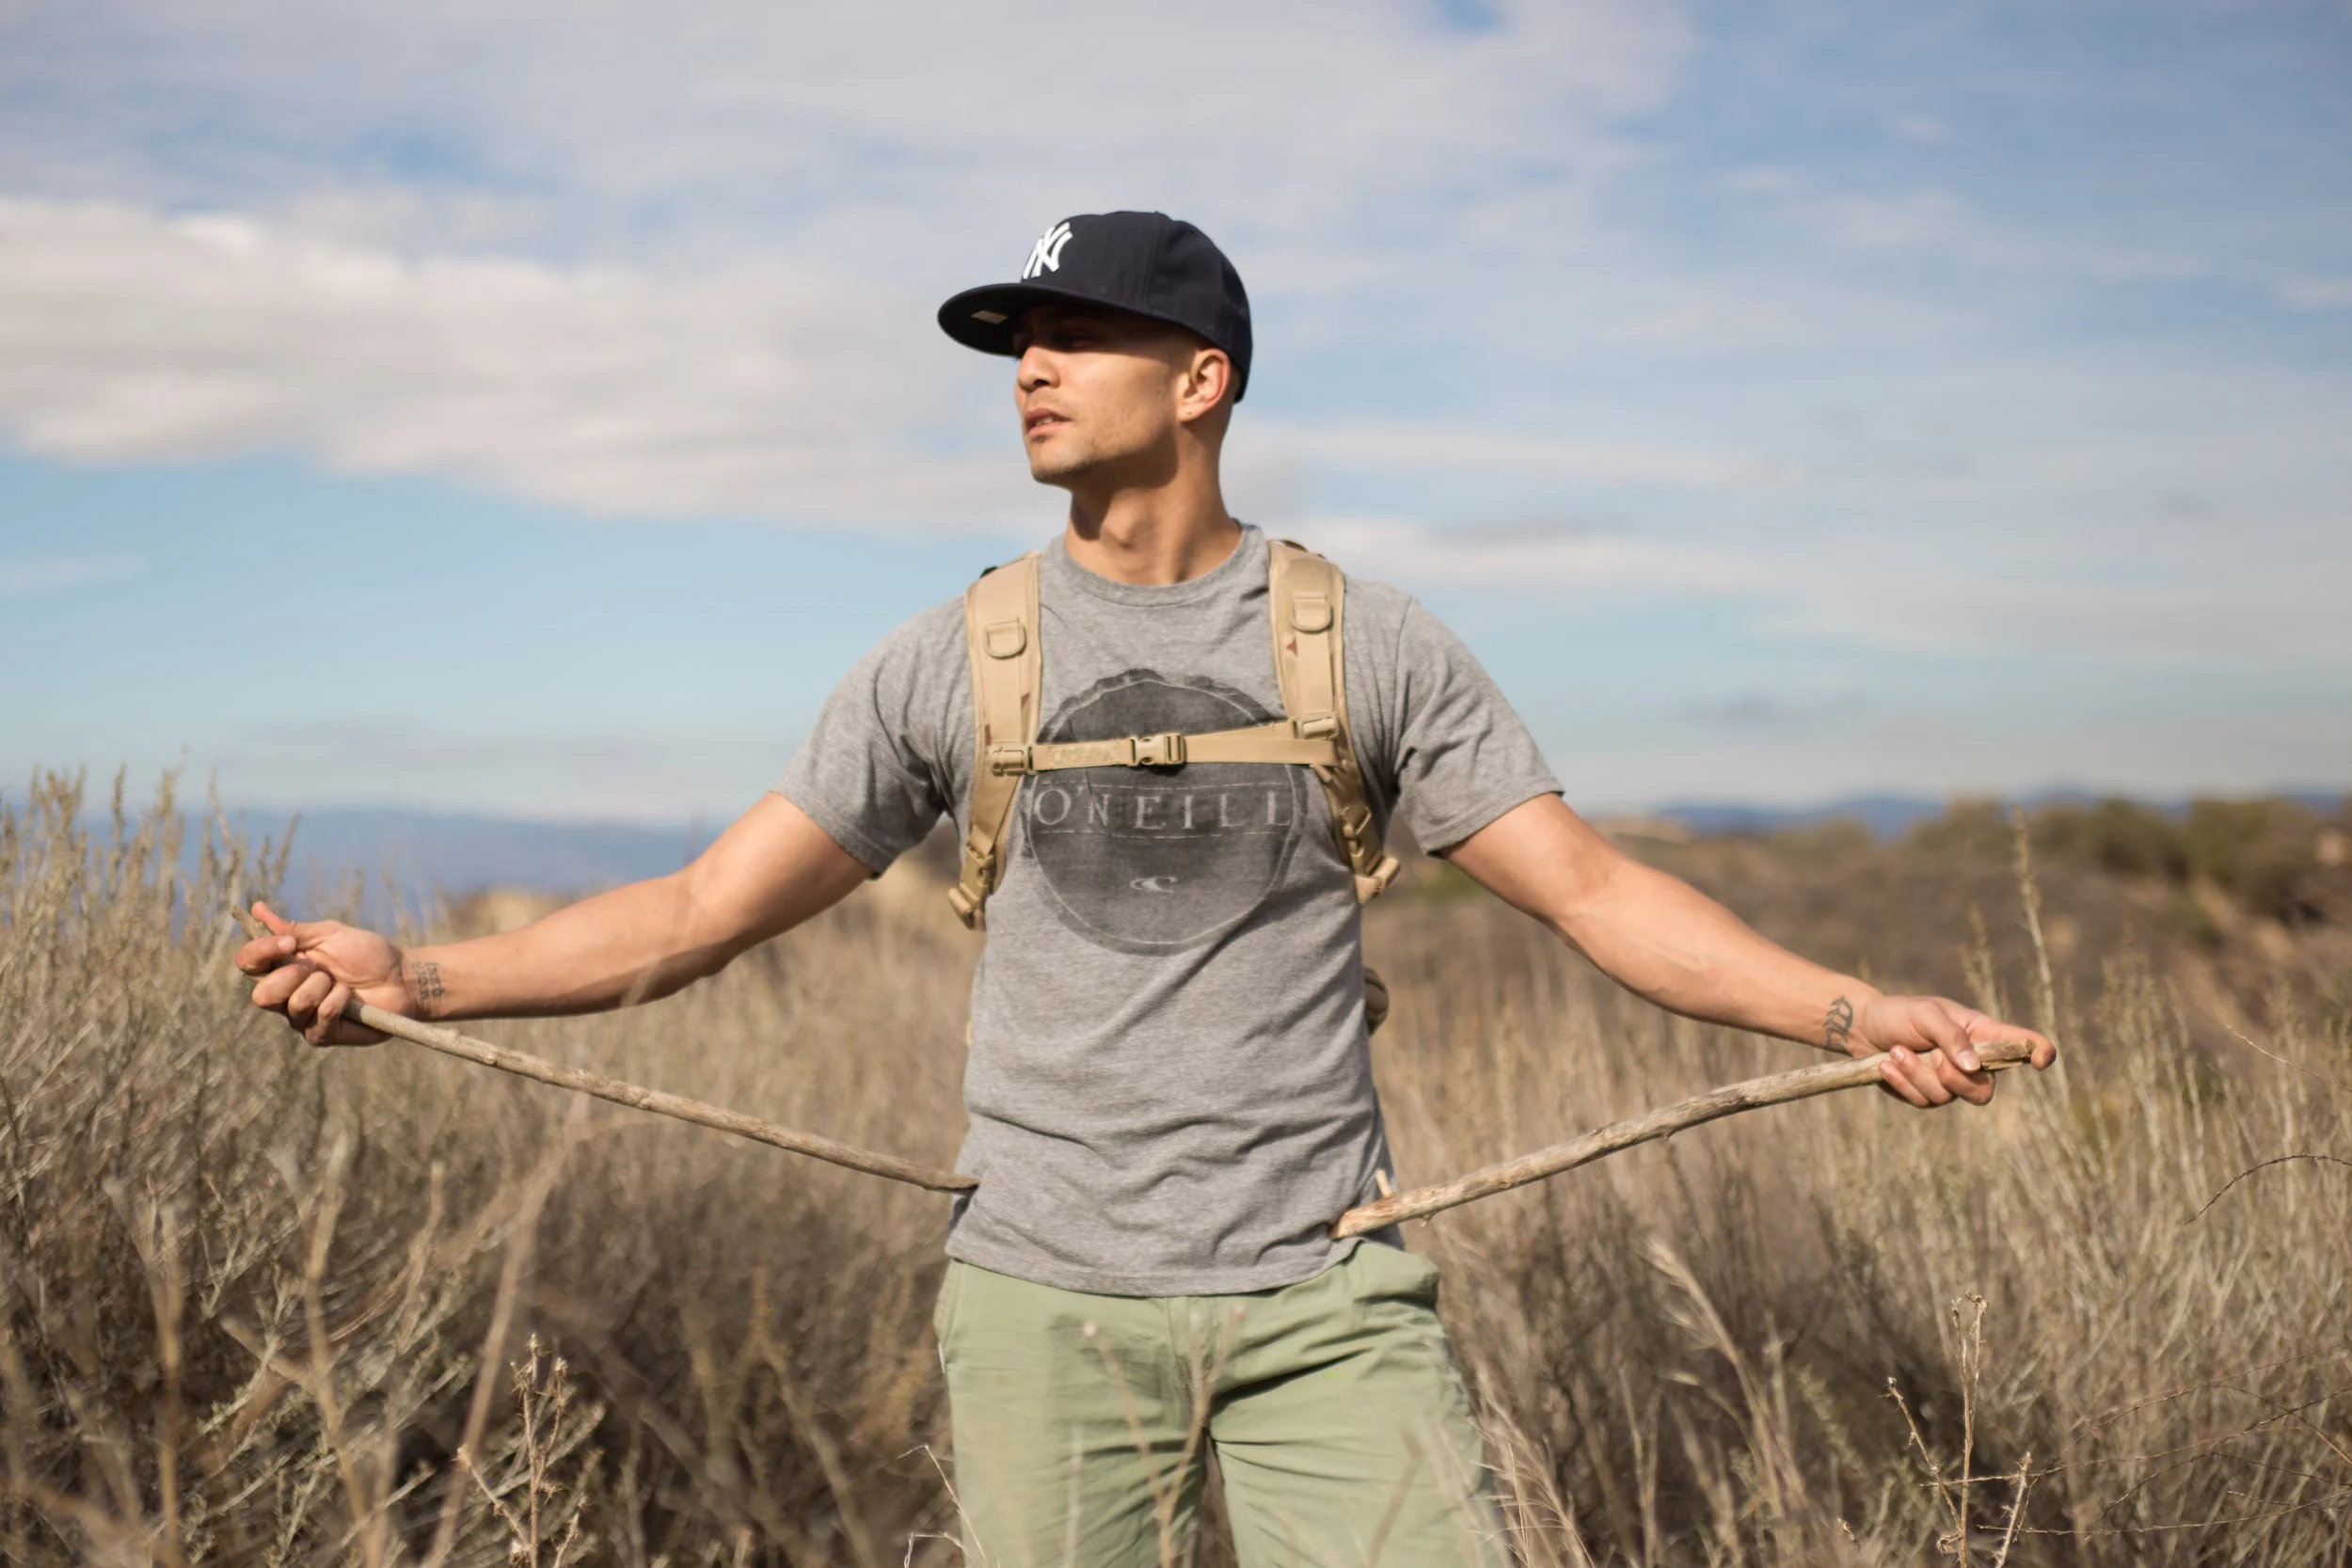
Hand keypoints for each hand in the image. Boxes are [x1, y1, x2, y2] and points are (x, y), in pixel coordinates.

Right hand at [232, 900, 411, 1045]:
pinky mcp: (321, 1035)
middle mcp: (286, 995)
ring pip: (294, 1005)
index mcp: (283, 967)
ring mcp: (302, 1018)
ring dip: (323, 986)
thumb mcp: (329, 935)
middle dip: (291, 976)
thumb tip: (257, 909)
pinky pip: (320, 1018)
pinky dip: (338, 1001)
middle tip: (318, 968)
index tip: (288, 943)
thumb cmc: (366, 954)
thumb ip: (293, 930)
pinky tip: (351, 997)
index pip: (249, 964)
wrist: (401, 977)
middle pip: (261, 995)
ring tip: (341, 982)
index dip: (260, 952)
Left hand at [1847, 994, 2056, 1108]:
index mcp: (1981, 1033)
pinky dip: (1903, 1082)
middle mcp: (1972, 1062)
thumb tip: (1972, 1068)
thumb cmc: (1899, 1014)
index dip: (2038, 1051)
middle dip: (1955, 1078)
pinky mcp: (1927, 1095)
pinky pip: (1923, 1101)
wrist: (1864, 1029)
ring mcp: (1950, 1082)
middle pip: (1984, 1090)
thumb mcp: (1925, 1014)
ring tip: (1897, 1051)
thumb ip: (1951, 1037)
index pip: (2019, 1044)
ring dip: (1917, 1074)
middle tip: (1932, 1057)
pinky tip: (1887, 1063)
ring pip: (1947, 1096)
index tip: (2042, 1060)